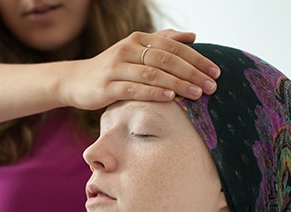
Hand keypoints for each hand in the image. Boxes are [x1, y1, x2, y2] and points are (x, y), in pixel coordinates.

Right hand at [58, 29, 220, 109]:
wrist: (75, 81)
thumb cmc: (111, 69)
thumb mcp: (135, 51)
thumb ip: (162, 41)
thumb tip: (192, 36)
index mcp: (138, 39)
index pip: (173, 46)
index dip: (196, 58)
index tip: (215, 70)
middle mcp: (127, 49)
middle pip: (166, 59)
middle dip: (192, 72)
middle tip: (212, 85)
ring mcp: (116, 68)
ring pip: (153, 73)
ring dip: (178, 84)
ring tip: (197, 93)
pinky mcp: (106, 87)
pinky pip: (134, 89)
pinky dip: (153, 92)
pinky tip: (170, 97)